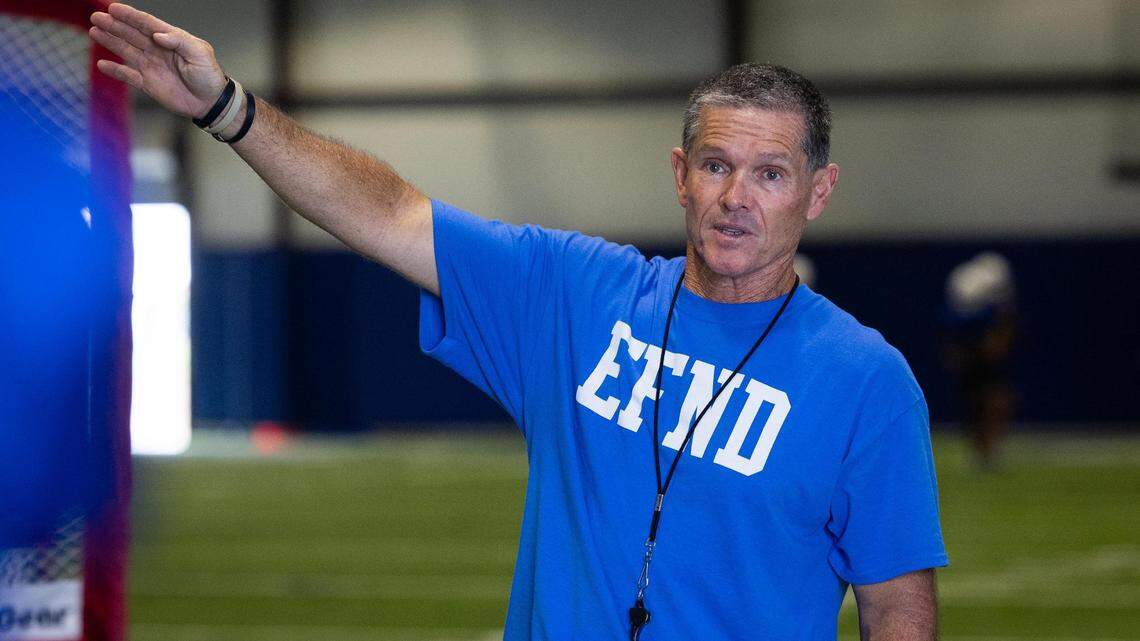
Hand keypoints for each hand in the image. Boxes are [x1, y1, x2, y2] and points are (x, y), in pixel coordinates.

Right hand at [89, 3, 227, 119]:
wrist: (210, 102)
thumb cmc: (209, 76)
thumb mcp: (200, 54)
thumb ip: (179, 41)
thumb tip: (158, 35)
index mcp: (171, 40)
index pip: (147, 24)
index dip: (130, 16)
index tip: (114, 8)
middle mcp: (158, 50)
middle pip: (132, 34)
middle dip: (114, 25)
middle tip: (97, 17)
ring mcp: (151, 66)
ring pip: (126, 51)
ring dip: (111, 42)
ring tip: (94, 32)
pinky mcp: (148, 83)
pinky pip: (128, 75)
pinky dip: (115, 70)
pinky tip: (102, 65)